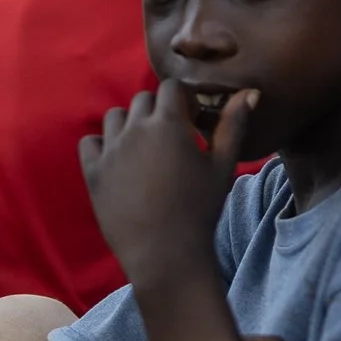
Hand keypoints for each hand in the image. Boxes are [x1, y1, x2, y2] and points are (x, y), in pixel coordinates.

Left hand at [81, 87, 257, 294]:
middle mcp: (135, 128)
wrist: (166, 253)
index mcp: (168, 122)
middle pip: (143, 99)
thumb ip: (232, 124)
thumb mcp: (223, 164)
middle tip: (172, 137)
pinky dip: (102, 144)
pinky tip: (119, 161)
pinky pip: (90, 142)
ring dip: (130, 123)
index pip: (171, 87)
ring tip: (145, 148)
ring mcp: (110, 150)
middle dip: (158, 110)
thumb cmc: (200, 208)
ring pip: (115, 117)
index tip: (192, 119)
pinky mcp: (93, 172)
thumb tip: (250, 91)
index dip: (183, 99)